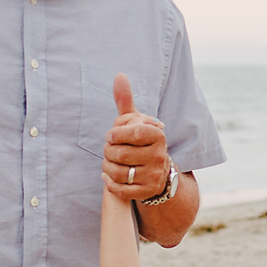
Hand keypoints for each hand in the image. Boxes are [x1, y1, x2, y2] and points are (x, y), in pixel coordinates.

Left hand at [103, 74, 170, 199]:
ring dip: (107, 167)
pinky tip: (109, 177)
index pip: (131, 132)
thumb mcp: (136, 123)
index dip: (115, 134)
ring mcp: (154, 175)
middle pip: (119, 153)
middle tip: (110, 151)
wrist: (158, 173)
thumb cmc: (140, 143)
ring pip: (117, 171)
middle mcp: (160, 155)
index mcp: (157, 135)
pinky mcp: (147, 191)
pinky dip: (109, 183)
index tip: (112, 136)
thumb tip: (119, 75)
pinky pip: (119, 188)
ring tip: (110, 163)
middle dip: (108, 152)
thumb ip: (126, 102)